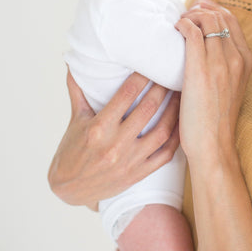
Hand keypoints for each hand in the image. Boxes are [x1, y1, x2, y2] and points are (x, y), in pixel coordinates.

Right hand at [48, 70, 179, 208]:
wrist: (69, 189)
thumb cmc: (72, 150)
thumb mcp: (75, 119)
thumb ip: (78, 90)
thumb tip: (73, 61)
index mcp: (98, 128)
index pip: (126, 94)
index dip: (142, 76)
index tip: (150, 63)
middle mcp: (115, 145)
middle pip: (148, 109)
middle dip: (162, 88)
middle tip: (170, 73)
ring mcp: (129, 161)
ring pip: (162, 131)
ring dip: (174, 110)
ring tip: (181, 94)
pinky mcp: (138, 173)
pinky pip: (165, 154)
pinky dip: (177, 138)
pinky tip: (182, 123)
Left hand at [175, 0, 251, 168]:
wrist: (213, 146)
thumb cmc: (214, 121)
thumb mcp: (229, 89)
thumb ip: (223, 67)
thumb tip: (204, 49)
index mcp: (246, 61)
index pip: (232, 20)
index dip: (213, 10)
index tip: (197, 13)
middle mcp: (237, 58)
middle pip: (220, 15)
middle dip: (199, 9)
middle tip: (183, 17)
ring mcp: (221, 63)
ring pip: (207, 19)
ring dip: (189, 16)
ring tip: (177, 25)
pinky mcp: (201, 70)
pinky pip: (192, 32)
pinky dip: (181, 25)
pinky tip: (173, 33)